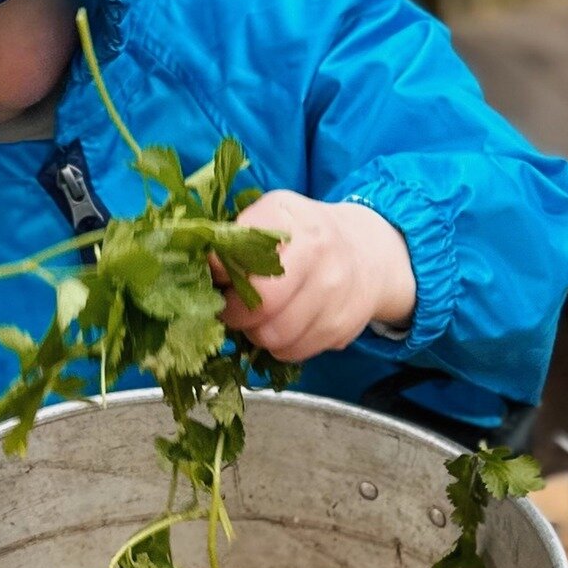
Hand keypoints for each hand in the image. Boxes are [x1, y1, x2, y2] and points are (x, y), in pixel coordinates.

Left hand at [219, 192, 415, 361]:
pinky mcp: (341, 327)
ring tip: (261, 317)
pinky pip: (293, 352)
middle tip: (232, 308)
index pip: (238, 253)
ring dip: (257, 333)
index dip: (218, 273)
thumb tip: (198, 268)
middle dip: (235, 313)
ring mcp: (335, 293)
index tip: (216, 277)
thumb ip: (236, 237)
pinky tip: (286, 325)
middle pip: (259, 304)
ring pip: (274, 336)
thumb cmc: (307, 235)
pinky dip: (281, 346)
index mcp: (291, 219)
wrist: (369, 252)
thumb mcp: (273, 215)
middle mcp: (318, 253)